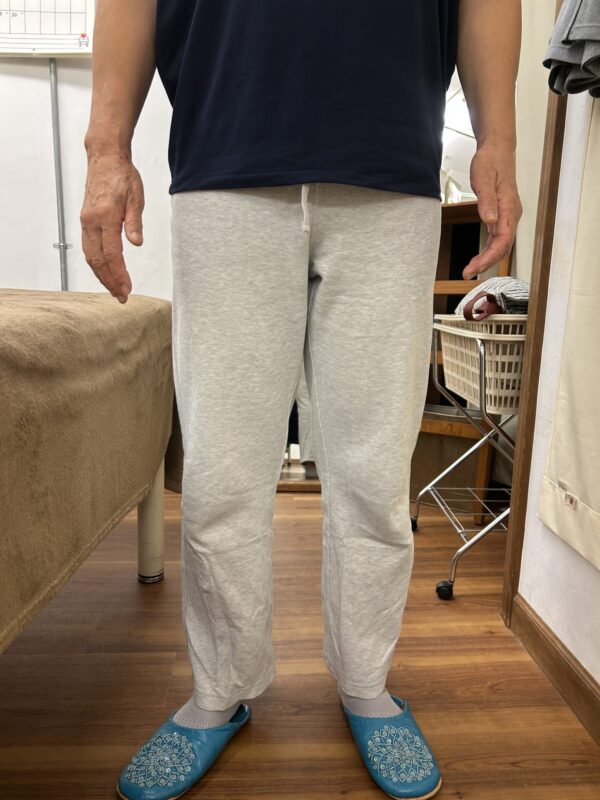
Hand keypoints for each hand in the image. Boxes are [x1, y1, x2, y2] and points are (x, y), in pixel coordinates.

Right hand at [80, 151, 144, 302]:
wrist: (105, 157)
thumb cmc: (123, 175)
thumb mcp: (136, 197)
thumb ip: (135, 222)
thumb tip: (137, 244)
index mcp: (106, 216)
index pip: (112, 254)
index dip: (119, 274)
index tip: (127, 289)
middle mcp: (91, 221)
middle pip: (97, 260)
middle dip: (109, 281)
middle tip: (122, 297)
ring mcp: (86, 221)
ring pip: (90, 256)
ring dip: (101, 275)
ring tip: (114, 289)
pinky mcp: (85, 221)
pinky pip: (88, 247)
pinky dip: (96, 263)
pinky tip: (105, 271)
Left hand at [463, 144, 522, 278]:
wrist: (497, 149)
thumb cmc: (490, 161)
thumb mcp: (483, 178)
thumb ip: (486, 201)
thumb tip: (489, 221)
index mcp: (509, 208)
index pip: (502, 240)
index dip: (489, 257)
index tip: (474, 268)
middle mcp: (511, 214)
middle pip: (503, 247)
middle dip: (486, 263)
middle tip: (468, 273)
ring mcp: (508, 215)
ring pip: (501, 245)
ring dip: (487, 259)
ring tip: (470, 270)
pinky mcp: (502, 215)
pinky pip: (498, 238)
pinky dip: (488, 250)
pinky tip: (478, 257)